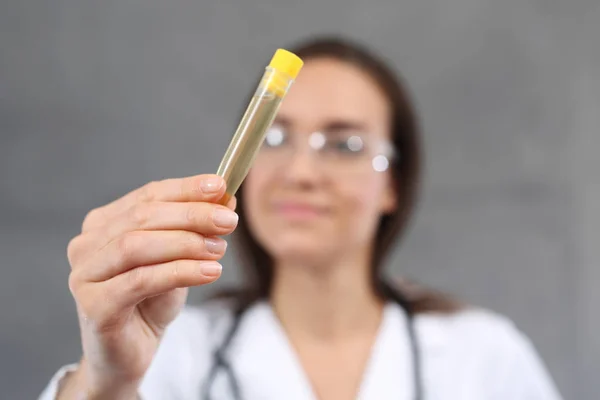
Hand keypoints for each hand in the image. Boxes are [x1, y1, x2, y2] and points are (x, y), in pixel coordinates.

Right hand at [60, 174, 236, 398]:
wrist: (129, 353)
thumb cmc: (151, 302)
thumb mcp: (177, 259)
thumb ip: (194, 230)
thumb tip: (225, 199)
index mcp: (104, 224)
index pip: (148, 196)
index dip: (186, 189)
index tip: (221, 186)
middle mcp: (87, 244)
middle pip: (143, 216)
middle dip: (192, 215)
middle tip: (229, 220)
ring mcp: (84, 274)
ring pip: (137, 245)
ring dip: (186, 242)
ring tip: (220, 248)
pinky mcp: (93, 305)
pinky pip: (140, 280)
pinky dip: (179, 272)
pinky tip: (209, 272)